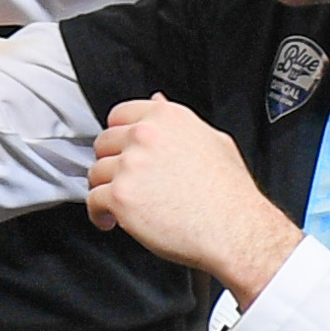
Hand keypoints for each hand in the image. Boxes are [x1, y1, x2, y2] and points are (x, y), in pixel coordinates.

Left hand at [85, 96, 298, 296]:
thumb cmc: (230, 193)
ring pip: (96, 173)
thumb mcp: (214, 141)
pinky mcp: (120, 195)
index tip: (119, 150)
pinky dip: (99, 214)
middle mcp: (145, 136)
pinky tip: (113, 220)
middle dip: (111, 164)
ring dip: (105, 189)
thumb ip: (180, 121)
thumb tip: (158, 101)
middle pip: (104, 143)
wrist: (235, 229)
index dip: (118, 136)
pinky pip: (93, 201)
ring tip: (122, 204)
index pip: (120, 115)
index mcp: (167, 118)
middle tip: (125, 181)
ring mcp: (130, 164)